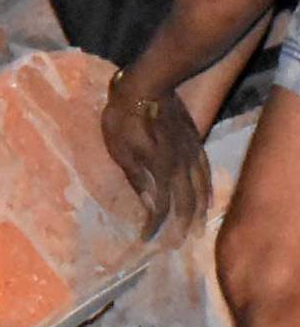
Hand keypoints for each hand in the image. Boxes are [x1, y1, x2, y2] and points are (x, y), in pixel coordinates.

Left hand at [102, 80, 209, 236]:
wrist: (147, 84)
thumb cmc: (124, 116)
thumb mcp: (119, 148)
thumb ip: (135, 177)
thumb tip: (148, 204)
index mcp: (160, 170)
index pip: (160, 207)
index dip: (154, 225)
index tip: (146, 238)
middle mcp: (181, 166)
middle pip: (187, 203)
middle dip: (182, 225)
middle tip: (178, 242)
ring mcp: (192, 153)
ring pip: (202, 189)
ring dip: (199, 211)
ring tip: (197, 226)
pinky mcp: (196, 142)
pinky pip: (206, 172)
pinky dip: (207, 189)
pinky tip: (206, 193)